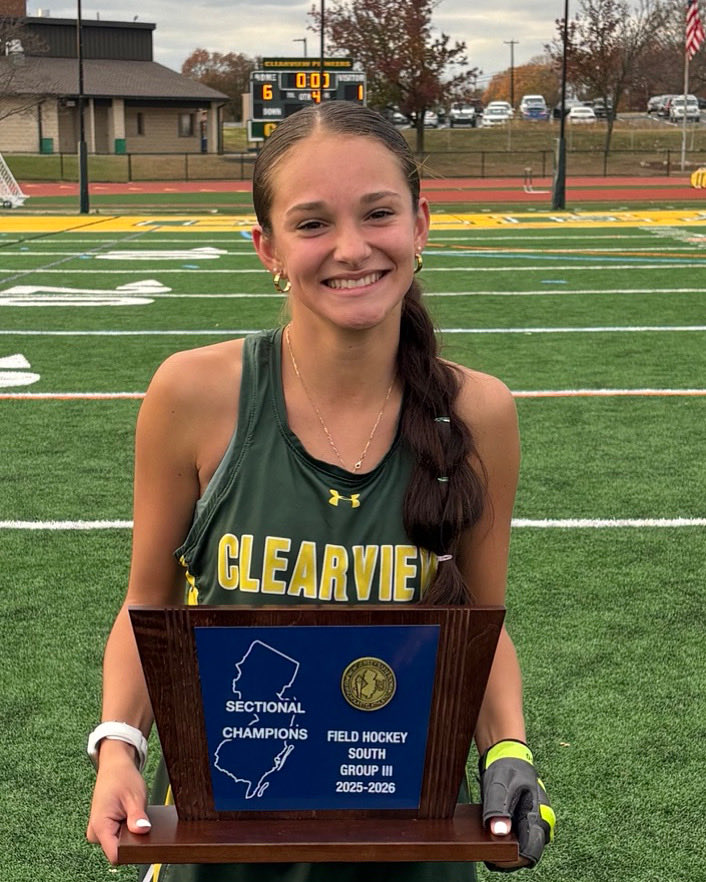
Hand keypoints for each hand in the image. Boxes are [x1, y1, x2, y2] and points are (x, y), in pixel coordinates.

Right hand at [86, 741, 150, 864]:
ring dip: (130, 833)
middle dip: (132, 839)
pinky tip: (132, 816)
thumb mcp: (135, 796)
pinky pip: (118, 837)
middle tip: (139, 819)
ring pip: (119, 844)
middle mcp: (96, 832)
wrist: (115, 765)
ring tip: (134, 814)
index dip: (132, 851)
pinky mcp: (104, 829)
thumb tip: (142, 830)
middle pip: (119, 850)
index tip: (142, 838)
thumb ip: (137, 816)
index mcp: (100, 825)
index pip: (115, 855)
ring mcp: (99, 831)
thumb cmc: (123, 777)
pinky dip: (127, 829)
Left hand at [479, 739, 554, 871]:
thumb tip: (499, 832)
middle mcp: (541, 824)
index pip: (530, 853)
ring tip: (488, 837)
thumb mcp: (499, 785)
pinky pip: (519, 839)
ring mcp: (535, 824)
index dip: (511, 858)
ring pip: (522, 847)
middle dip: (507, 854)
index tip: (494, 854)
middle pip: (526, 853)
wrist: (509, 755)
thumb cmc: (507, 768)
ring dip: (506, 847)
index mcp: (538, 816)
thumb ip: (498, 809)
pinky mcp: (528, 823)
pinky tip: (492, 834)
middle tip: (487, 844)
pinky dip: (506, 840)